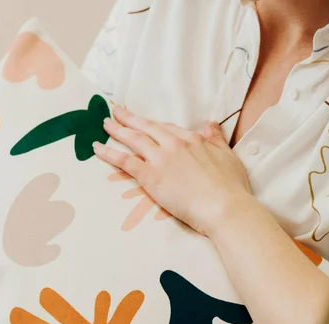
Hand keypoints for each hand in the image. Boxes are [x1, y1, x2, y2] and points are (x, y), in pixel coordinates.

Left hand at [93, 106, 251, 235]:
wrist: (224, 207)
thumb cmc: (231, 187)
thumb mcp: (228, 156)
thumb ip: (217, 139)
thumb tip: (211, 124)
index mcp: (194, 139)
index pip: (168, 129)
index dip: (153, 125)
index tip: (144, 122)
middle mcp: (175, 144)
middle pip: (147, 128)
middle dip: (129, 118)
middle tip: (115, 111)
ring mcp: (161, 158)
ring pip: (133, 139)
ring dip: (117, 130)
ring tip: (105, 124)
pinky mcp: (150, 176)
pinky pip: (124, 161)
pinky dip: (109, 152)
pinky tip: (97, 147)